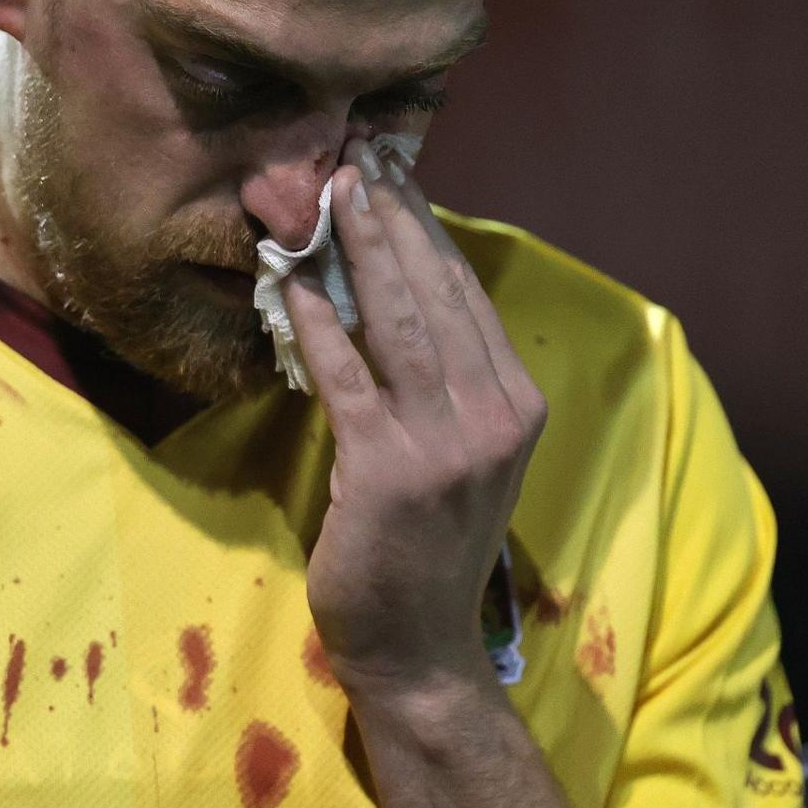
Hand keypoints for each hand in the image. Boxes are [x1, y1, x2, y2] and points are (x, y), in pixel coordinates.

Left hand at [285, 138, 547, 697]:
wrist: (419, 647)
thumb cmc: (428, 546)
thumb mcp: (460, 452)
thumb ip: (443, 378)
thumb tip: (395, 289)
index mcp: (518, 403)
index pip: (470, 293)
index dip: (429, 227)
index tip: (394, 173)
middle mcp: (495, 415)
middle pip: (439, 292)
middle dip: (394, 220)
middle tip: (355, 159)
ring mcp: (446, 444)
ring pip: (401, 321)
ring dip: (362, 251)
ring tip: (330, 195)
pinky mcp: (387, 470)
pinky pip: (347, 377)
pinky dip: (316, 324)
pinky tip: (289, 283)